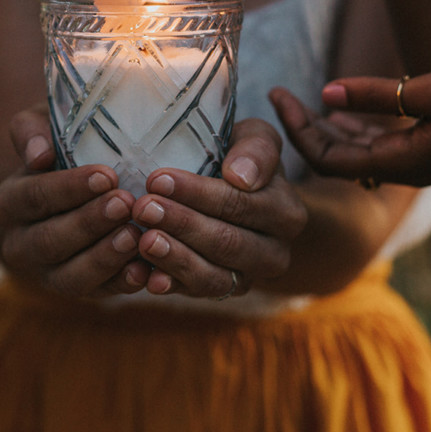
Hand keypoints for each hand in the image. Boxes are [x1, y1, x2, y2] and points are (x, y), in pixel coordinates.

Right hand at [0, 105, 151, 298]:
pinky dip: (125, 284)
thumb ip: (33, 130)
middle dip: (89, 223)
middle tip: (126, 204)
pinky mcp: (81, 290)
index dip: (69, 188)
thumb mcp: (42, 128)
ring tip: (136, 236)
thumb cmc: (60, 152)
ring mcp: (49, 274)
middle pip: (50, 240)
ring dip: (105, 258)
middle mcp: (21, 244)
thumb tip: (38, 154)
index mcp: (8, 204)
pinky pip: (101, 294)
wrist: (65, 197)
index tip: (107, 175)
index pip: (34, 196)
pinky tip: (149, 272)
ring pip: (71, 276)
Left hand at [128, 118, 306, 298]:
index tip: (159, 179)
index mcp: (287, 213)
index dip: (199, 193)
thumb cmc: (242, 157)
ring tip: (143, 240)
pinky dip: (169, 284)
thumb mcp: (255, 138)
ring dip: (175, 258)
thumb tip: (240, 177)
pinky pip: (195, 293)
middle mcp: (275, 253)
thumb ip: (256, 149)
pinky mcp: (223, 292)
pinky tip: (145, 274)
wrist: (240, 191)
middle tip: (143, 208)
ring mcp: (249, 277)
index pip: (240, 204)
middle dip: (181, 224)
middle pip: (226, 242)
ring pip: (213, 276)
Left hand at [271, 59, 430, 185]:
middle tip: (276, 94)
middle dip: (302, 129)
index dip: (295, 129)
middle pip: (336, 159)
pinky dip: (354, 127)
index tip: (275, 94)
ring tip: (298, 101)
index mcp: (402, 162)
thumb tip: (325, 93)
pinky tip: (342, 108)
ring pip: (356, 153)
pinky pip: (378, 145)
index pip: (328, 157)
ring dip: (325, 129)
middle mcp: (406, 169)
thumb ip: (378, 93)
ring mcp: (421, 160)